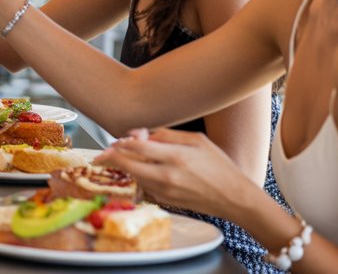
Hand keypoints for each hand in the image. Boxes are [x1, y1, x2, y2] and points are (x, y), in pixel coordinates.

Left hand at [96, 128, 255, 220]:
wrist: (235, 198)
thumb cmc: (219, 166)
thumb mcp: (197, 140)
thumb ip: (167, 134)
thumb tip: (142, 134)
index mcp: (175, 156)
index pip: (136, 147)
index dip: (121, 142)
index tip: (114, 141)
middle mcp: (167, 176)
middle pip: (128, 165)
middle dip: (111, 158)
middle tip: (102, 154)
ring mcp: (166, 192)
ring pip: (134, 177)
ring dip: (125, 168)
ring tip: (123, 159)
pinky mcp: (167, 202)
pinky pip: (145, 188)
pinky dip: (140, 179)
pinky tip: (144, 172)